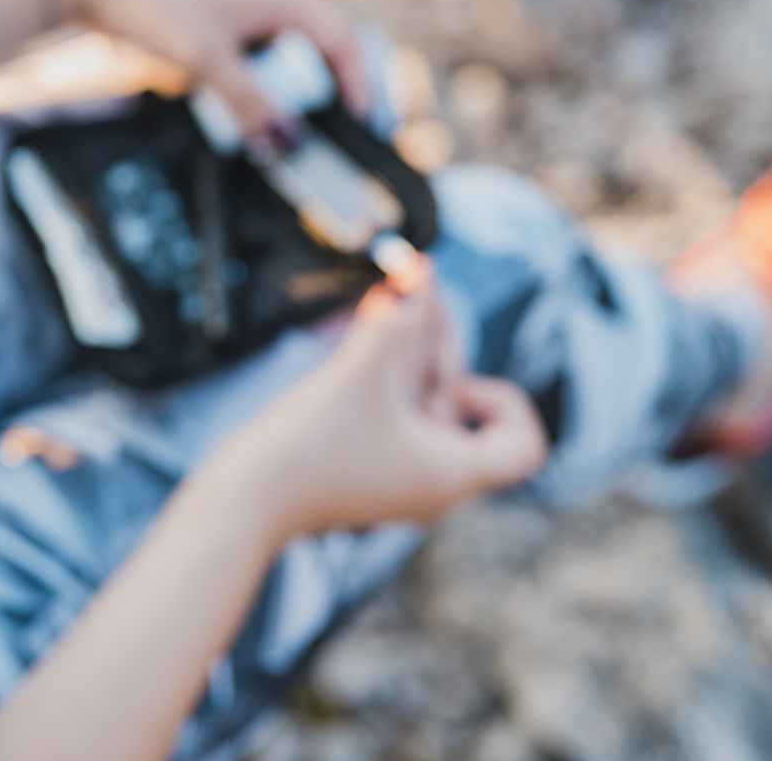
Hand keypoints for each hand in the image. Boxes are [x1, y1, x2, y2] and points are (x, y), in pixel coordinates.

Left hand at [49, 0, 372, 140]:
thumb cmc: (152, 0)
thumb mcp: (206, 60)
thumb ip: (250, 103)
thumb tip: (286, 141)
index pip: (343, 41)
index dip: (359, 84)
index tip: (362, 125)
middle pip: (317, 47)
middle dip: (325, 91)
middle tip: (325, 134)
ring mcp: (239, 0)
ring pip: (280, 51)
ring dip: (284, 88)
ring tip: (281, 126)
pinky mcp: (211, 13)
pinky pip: (248, 50)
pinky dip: (254, 79)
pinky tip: (237, 103)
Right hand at [220, 282, 547, 541]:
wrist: (247, 497)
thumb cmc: (310, 449)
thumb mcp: (359, 375)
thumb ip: (393, 323)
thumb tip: (414, 274)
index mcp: (453, 471)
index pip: (524, 445)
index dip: (505, 402)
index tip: (457, 380)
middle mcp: (434, 478)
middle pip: (460, 401)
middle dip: (437, 338)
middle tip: (418, 276)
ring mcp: (398, 473)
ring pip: (421, 398)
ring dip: (411, 341)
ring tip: (402, 279)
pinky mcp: (364, 463)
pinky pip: (393, 409)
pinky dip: (388, 367)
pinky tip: (377, 317)